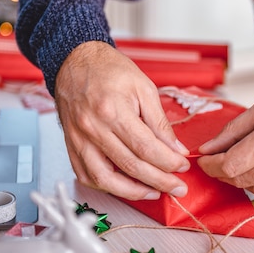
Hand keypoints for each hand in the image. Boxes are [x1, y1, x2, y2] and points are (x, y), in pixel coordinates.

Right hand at [54, 41, 189, 199]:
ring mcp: (79, 139)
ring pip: (105, 179)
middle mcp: (93, 128)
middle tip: (177, 187)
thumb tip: (176, 150)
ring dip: (132, 192)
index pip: (146, 147)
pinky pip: (86, 175)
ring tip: (153, 192)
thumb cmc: (109, 70)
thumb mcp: (144, 87)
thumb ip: (160, 122)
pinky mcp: (71, 145)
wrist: (75, 61)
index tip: (182, 167)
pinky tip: (125, 186)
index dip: (167, 162)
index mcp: (113, 110)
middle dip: (159, 181)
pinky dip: (106, 187)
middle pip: (130, 166)